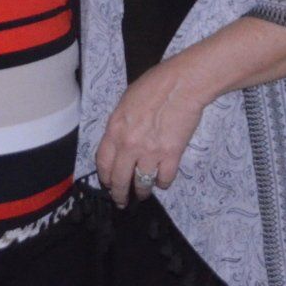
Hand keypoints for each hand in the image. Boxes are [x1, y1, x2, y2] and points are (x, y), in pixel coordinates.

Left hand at [94, 59, 206, 208]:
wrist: (182, 84)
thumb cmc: (154, 86)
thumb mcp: (126, 102)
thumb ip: (119, 125)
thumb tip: (119, 143)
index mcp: (115, 129)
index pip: (103, 163)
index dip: (105, 178)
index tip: (108, 184)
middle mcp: (129, 145)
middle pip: (120, 180)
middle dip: (120, 194)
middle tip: (122, 201)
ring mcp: (150, 152)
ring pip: (142, 184)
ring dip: (142, 192)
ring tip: (143, 193)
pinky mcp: (171, 155)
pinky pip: (164, 179)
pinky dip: (163, 182)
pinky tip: (163, 179)